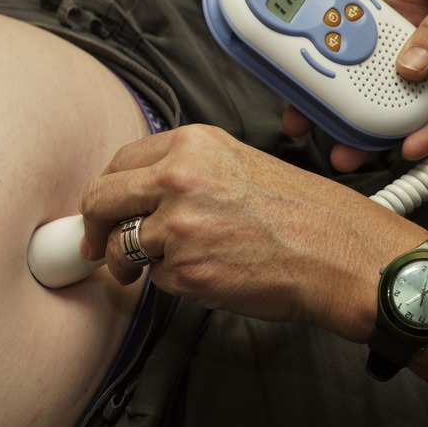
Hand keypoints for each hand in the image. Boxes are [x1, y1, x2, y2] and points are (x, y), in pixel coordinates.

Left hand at [79, 125, 427, 341]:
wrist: (335, 251)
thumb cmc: (298, 212)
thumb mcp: (237, 163)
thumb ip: (184, 170)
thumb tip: (138, 191)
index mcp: (192, 144)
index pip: (119, 162)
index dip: (106, 192)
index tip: (103, 211)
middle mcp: (179, 178)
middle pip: (100, 200)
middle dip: (92, 228)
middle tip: (94, 244)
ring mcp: (179, 225)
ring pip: (123, 246)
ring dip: (133, 263)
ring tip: (166, 266)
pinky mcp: (185, 269)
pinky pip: (156, 279)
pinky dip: (173, 282)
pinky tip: (209, 273)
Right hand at [285, 0, 427, 171]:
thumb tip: (408, 68)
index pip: (345, 25)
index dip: (317, 51)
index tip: (297, 79)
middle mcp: (408, 35)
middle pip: (362, 72)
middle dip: (335, 102)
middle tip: (310, 127)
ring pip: (394, 102)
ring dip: (374, 130)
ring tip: (352, 153)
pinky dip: (426, 134)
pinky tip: (413, 146)